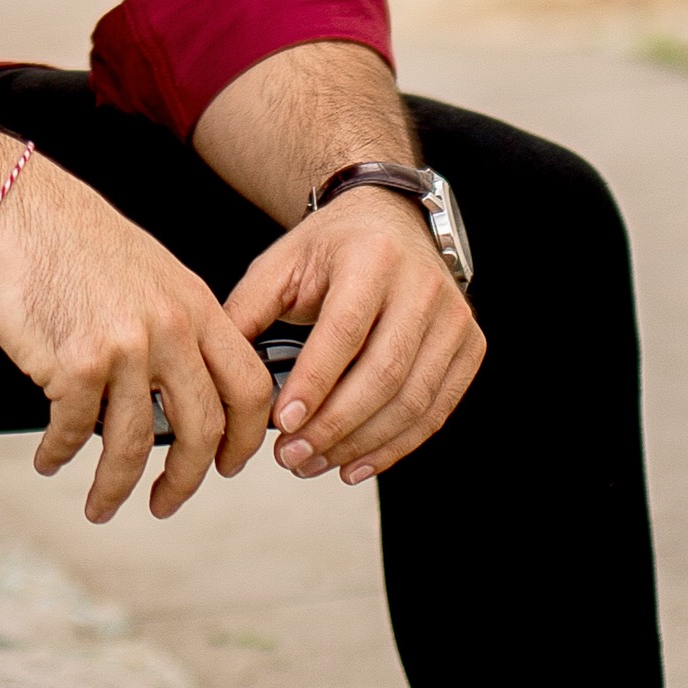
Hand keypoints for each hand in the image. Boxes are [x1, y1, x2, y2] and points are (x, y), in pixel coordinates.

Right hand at [0, 157, 273, 523]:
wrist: (6, 206)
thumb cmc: (66, 235)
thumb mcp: (147, 269)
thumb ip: (174, 324)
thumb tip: (180, 385)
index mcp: (195, 304)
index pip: (250, 386)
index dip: (246, 438)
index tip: (228, 465)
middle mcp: (170, 328)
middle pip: (203, 429)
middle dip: (187, 482)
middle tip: (168, 503)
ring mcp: (125, 348)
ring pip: (135, 446)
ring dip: (116, 487)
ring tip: (101, 504)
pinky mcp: (74, 363)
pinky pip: (75, 431)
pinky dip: (60, 454)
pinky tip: (50, 458)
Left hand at [223, 188, 483, 484]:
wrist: (389, 222)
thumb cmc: (329, 250)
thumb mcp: (278, 266)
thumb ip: (245, 315)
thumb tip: (216, 378)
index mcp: (371, 257)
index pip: (345, 330)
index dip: (315, 382)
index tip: (282, 423)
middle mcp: (422, 285)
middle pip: (384, 373)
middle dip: (334, 426)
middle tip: (291, 457)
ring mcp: (454, 317)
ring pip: (413, 400)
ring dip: (361, 445)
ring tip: (314, 464)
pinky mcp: (470, 345)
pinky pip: (436, 409)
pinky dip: (396, 446)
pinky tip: (355, 465)